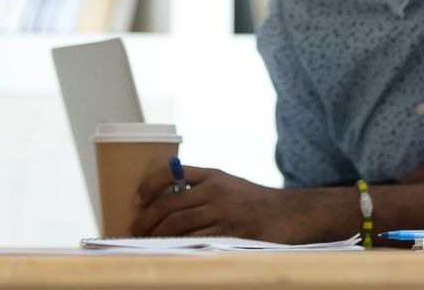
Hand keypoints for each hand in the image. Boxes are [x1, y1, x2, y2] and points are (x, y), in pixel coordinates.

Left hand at [131, 166, 334, 243]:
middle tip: (132, 231)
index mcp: (214, 175)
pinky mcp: (230, 233)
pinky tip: (166, 251)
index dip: (150, 184)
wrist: (291, 215)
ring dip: (155, 236)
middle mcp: (217, 190)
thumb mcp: (230, 186)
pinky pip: (195, 240)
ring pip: (178, 224)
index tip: (136, 199)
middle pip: (169, 204)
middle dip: (145, 220)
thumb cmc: (257, 204)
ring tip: (144, 243)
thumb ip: (203, 190)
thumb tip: (166, 205)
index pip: (173, 172)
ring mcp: (224, 211)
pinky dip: (176, 246)